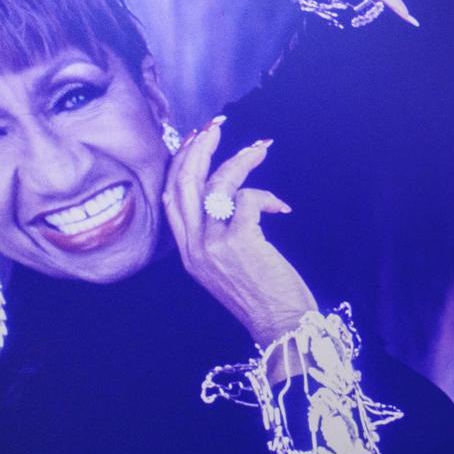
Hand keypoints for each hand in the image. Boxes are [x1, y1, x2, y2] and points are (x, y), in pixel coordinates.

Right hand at [164, 118, 318, 347]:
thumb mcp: (228, 268)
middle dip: (199, 149)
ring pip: (215, 185)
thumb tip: (232, 200)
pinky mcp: (239, 241)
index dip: (181, 165)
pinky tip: (282, 208)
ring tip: (260, 149)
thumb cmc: (264, 297)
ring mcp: (213, 244)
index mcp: (187, 253)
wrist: (281, 326)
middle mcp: (193, 247)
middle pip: (184, 184)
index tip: (195, 141)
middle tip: (216, 126)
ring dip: (239, 161)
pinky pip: (245, 199)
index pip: (171, 198)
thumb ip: (219, 237)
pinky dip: (265, 195)